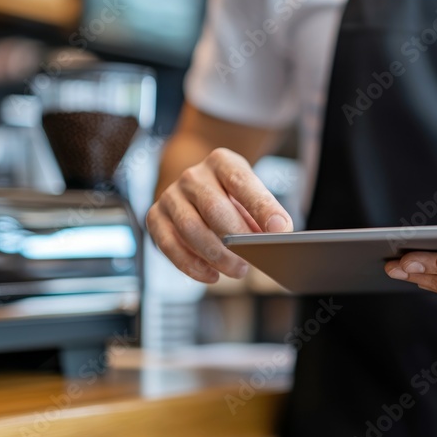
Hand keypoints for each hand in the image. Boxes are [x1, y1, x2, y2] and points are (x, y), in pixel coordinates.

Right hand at [146, 148, 293, 282]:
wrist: (197, 187)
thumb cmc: (231, 197)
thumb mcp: (251, 195)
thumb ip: (262, 213)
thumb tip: (276, 237)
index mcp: (221, 162)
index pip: (242, 182)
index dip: (262, 207)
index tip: (280, 230)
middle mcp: (193, 176)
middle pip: (214, 208)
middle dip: (236, 239)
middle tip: (254, 260)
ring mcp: (171, 195)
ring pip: (190, 229)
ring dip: (216, 256)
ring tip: (237, 270)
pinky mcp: (156, 217)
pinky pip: (169, 245)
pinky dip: (191, 265)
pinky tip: (212, 275)